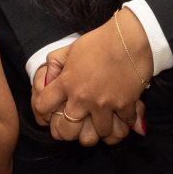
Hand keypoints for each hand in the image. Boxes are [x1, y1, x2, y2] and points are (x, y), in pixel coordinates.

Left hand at [34, 13, 149, 146]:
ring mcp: (104, 104)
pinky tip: (121, 118)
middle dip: (68, 133)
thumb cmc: (99, 41)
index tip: (50, 114)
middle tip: (75, 127)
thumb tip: (46, 82)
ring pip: (97, 134)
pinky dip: (123, 125)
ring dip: (99, 131)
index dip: (43, 113)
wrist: (130, 38)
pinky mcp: (125, 106)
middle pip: (67, 131)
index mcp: (66, 82)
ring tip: (100, 124)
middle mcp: (82, 97)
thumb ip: (55, 66)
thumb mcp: (69, 49)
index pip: (42, 107)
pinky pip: (123, 127)